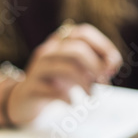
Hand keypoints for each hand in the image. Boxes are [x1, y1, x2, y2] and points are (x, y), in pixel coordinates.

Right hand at [4, 23, 122, 126]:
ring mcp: (37, 68)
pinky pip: (51, 90)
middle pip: (76, 50)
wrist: (24, 99)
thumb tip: (111, 67)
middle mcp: (48, 50)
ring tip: (91, 95)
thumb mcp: (77, 69)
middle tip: (104, 81)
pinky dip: (67, 97)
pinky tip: (72, 104)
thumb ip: (94, 65)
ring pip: (65, 67)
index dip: (103, 46)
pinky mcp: (30, 88)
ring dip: (85, 82)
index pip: (83, 33)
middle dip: (96, 66)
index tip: (114, 65)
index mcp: (61, 41)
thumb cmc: (57, 81)